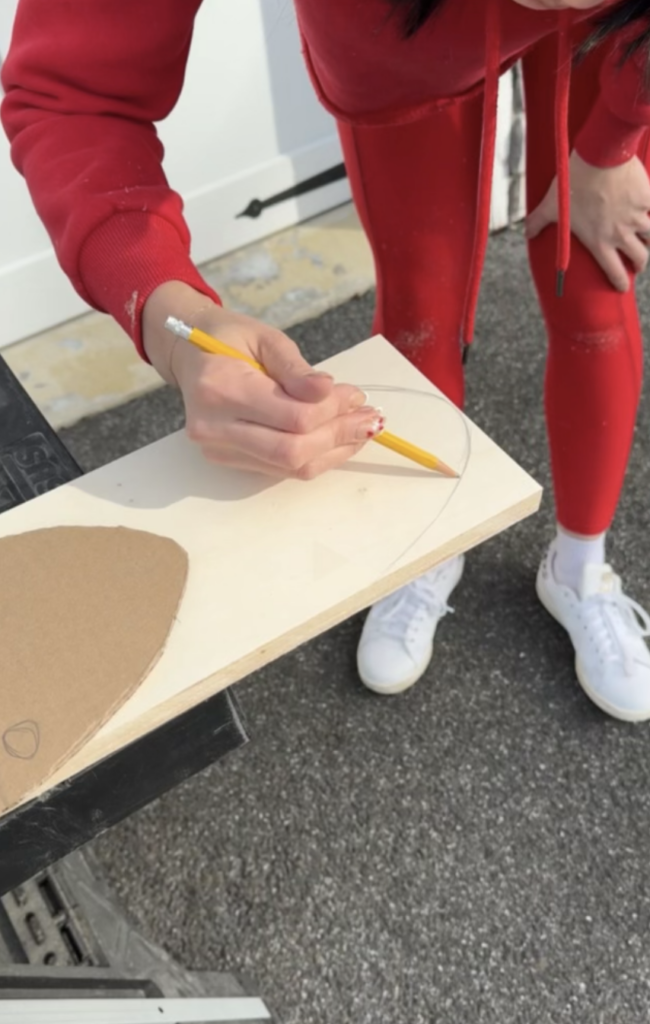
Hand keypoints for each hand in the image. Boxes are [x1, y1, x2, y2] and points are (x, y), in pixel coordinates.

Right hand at [142, 281, 381, 478]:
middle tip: (370, 419)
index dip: (333, 410)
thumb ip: (297, 370)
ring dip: (334, 451)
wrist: (188, 353)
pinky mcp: (227, 460)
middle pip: (292, 451)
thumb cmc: (229, 338)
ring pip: (289, 467)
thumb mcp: (266, 338)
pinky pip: (280, 469)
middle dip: (338, 436)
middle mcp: (214, 427)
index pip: (292, 416)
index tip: (357, 395)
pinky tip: (338, 440)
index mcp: (220, 388)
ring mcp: (218, 449)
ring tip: (361, 430)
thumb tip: (329, 391)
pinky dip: (315, 456)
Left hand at [526, 151, 649, 291]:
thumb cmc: (574, 182)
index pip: (614, 271)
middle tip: (637, 263)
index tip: (622, 287)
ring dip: (648, 240)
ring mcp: (637, 216)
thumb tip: (526, 233)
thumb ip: (538, 221)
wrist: (600, 156)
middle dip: (638, 263)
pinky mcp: (648, 198)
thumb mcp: (551, 205)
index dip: (620, 282)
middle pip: (639, 257)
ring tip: (645, 239)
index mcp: (599, 242)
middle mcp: (621, 234)